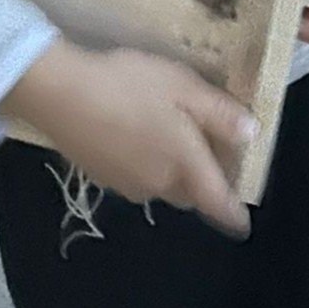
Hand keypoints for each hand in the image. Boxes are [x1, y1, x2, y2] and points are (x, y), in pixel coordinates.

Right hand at [1, 40, 256, 236]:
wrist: (58, 94)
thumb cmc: (129, 85)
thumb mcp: (183, 87)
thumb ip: (219, 113)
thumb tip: (250, 134)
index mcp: (184, 165)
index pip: (216, 200)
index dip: (232, 213)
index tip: (243, 221)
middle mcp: (157, 184)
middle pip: (189, 192)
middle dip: (203, 181)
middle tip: (209, 150)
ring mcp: (124, 184)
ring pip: (161, 184)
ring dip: (172, 169)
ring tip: (171, 132)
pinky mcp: (99, 176)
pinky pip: (136, 176)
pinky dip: (146, 162)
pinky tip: (136, 132)